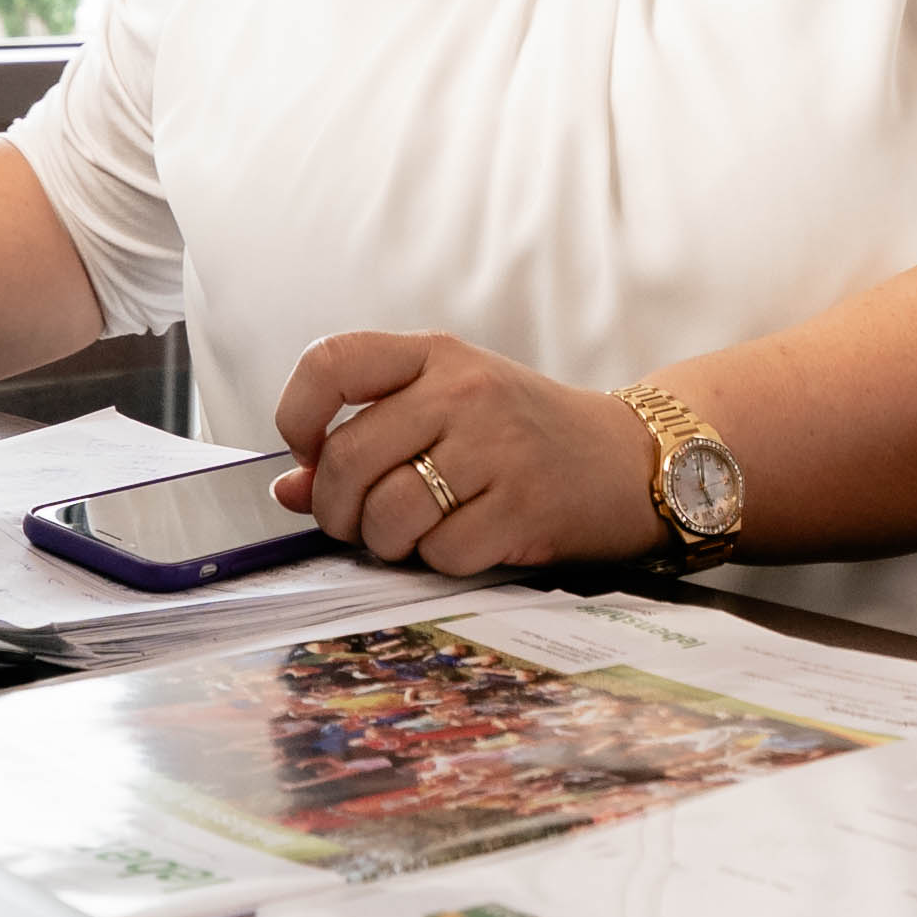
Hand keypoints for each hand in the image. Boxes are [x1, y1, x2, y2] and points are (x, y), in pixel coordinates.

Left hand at [275, 328, 667, 577]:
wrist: (627, 461)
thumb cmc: (522, 437)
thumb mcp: (448, 411)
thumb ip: (368, 439)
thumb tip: (289, 490)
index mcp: (435, 355)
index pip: (331, 362)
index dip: (297, 415)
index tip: (309, 452)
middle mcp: (464, 391)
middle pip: (347, 458)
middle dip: (336, 510)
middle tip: (356, 523)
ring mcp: (497, 446)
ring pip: (388, 513)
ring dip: (388, 542)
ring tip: (416, 534)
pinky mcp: (524, 505)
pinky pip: (441, 552)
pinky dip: (441, 561)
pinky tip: (468, 541)